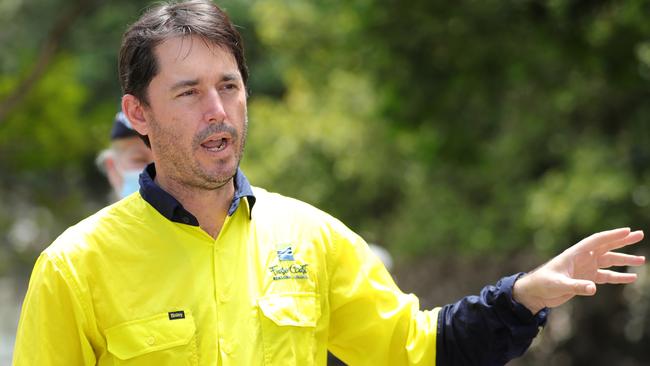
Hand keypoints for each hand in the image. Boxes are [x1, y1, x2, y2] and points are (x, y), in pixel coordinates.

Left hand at [513, 228, 644, 313]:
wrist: (535, 293)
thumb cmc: (543, 284)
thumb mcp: (559, 285)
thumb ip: (576, 286)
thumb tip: (594, 288)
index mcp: (575, 253)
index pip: (596, 241)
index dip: (612, 235)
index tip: (627, 231)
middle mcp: (582, 258)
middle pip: (606, 246)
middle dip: (622, 241)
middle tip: (640, 235)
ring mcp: (585, 268)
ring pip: (609, 261)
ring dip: (624, 260)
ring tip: (641, 260)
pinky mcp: (586, 279)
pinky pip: (606, 276)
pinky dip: (618, 276)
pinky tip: (631, 278)